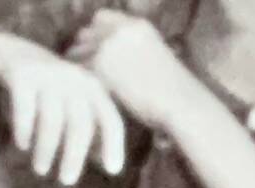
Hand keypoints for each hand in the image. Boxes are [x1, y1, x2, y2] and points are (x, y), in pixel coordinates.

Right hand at [0, 34, 128, 184]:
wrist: (10, 52)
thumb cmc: (48, 90)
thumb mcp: (73, 105)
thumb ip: (90, 130)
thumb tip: (107, 165)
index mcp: (91, 88)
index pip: (109, 118)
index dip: (114, 145)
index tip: (112, 171)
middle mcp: (73, 79)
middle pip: (80, 123)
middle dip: (74, 155)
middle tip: (67, 182)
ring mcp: (47, 76)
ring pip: (52, 119)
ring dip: (47, 148)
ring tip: (41, 170)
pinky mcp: (21, 75)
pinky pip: (25, 108)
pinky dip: (24, 129)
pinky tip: (22, 146)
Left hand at [67, 10, 199, 134]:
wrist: (179, 103)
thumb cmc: (174, 92)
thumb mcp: (155, 57)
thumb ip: (133, 50)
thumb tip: (116, 60)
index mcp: (136, 25)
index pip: (101, 17)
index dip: (95, 34)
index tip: (94, 51)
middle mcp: (120, 29)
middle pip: (85, 32)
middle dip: (82, 49)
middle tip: (81, 70)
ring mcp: (109, 45)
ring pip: (77, 50)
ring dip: (76, 66)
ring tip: (76, 84)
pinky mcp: (100, 65)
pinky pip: (76, 69)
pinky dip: (75, 81)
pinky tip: (78, 94)